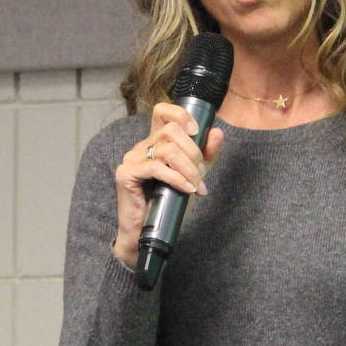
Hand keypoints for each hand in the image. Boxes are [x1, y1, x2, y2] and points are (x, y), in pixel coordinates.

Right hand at [111, 102, 224, 268]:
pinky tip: (187, 190)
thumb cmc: (167, 204)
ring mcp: (132, 159)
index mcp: (155, 143)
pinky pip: (156, 168)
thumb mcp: (193, 176)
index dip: (180, 114)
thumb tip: (218, 133)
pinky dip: (176, 178)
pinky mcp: (126, 174)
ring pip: (166, 150)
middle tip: (201, 174)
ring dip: (189, 168)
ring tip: (196, 186)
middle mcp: (141, 146)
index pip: (162, 111)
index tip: (196, 131)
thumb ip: (205, 155)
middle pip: (171, 131)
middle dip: (194, 152)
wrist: (145, 233)